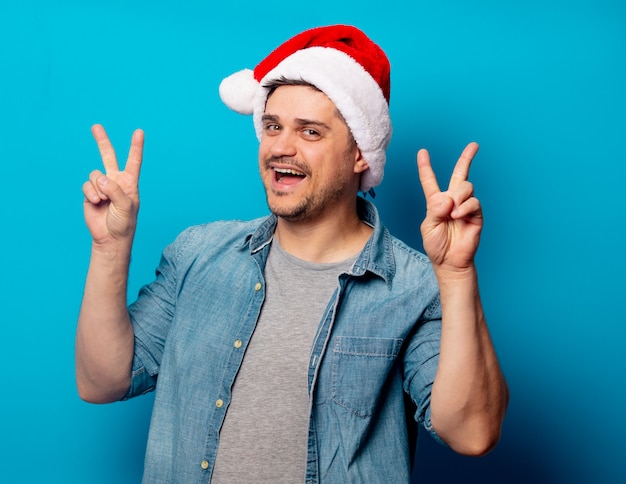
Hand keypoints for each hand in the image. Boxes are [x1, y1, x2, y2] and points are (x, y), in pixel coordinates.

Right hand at [82, 124, 143, 245]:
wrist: (110, 238)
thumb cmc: (124, 223)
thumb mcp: (126, 206)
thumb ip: (115, 190)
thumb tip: (100, 178)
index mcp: (130, 182)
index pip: (134, 161)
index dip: (136, 147)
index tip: (139, 132)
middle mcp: (115, 181)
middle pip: (108, 157)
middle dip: (102, 141)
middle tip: (96, 126)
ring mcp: (102, 186)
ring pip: (95, 175)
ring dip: (99, 188)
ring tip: (104, 201)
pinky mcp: (90, 193)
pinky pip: (88, 185)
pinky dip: (92, 194)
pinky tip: (97, 202)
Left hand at [417, 142, 482, 273]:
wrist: (450, 262)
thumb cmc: (436, 245)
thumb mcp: (428, 227)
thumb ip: (435, 210)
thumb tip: (449, 198)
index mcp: (436, 202)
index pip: (430, 180)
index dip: (425, 166)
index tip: (422, 152)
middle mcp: (452, 200)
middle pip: (460, 174)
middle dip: (467, 158)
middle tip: (474, 145)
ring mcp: (465, 206)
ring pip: (466, 187)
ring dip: (458, 197)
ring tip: (453, 213)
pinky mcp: (476, 214)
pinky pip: (473, 201)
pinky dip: (465, 207)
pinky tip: (458, 215)